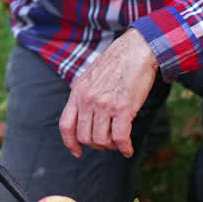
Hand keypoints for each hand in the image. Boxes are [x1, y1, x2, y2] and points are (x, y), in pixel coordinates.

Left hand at [59, 28, 158, 158]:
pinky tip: (128, 149)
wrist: (136, 49)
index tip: (76, 152)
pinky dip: (124, 147)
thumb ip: (85, 95)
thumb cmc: (117, 62)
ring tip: (119, 142)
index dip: (70, 142)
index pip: (66, 125)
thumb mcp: (90, 77)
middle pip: (84, 136)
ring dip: (111, 146)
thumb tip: (86, 115)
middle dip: (96, 144)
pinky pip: (120, 137)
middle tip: (108, 142)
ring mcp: (104, 104)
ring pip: (101, 140)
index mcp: (77, 92)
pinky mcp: (123, 108)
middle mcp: (88, 100)